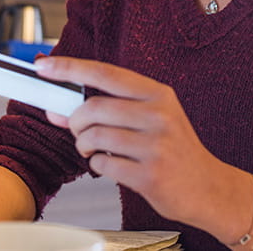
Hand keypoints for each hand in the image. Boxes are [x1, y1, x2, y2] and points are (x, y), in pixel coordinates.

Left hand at [36, 56, 235, 224]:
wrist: (208, 187)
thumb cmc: (174, 149)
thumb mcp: (150, 118)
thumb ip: (108, 109)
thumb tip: (58, 107)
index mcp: (158, 94)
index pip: (106, 73)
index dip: (71, 67)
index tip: (44, 66)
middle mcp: (159, 115)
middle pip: (94, 107)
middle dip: (76, 121)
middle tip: (80, 130)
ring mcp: (156, 146)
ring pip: (94, 136)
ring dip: (84, 145)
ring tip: (93, 149)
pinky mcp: (150, 175)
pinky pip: (103, 164)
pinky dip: (98, 165)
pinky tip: (110, 165)